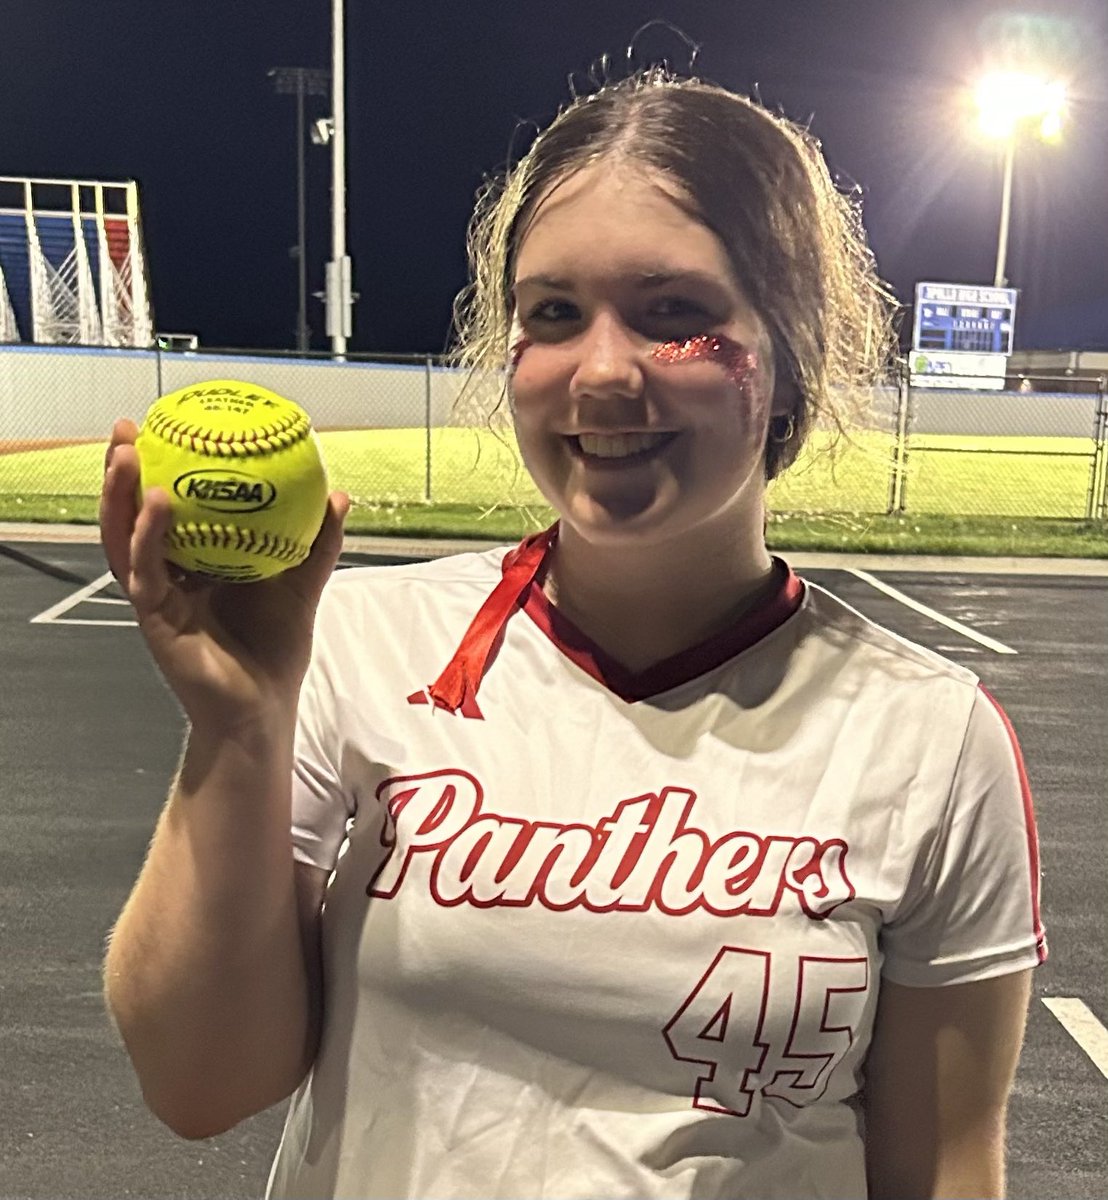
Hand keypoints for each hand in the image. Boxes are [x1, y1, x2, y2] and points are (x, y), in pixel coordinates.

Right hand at [99, 419, 349, 732]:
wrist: (264, 706)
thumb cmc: (276, 648)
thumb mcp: (302, 584)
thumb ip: (318, 542)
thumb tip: (339, 494)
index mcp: (197, 561)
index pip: (171, 506)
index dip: (164, 468)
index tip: (169, 425)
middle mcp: (168, 573)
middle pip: (133, 513)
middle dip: (124, 470)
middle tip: (129, 427)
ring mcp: (156, 595)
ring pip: (123, 536)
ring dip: (119, 493)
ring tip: (127, 453)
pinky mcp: (154, 616)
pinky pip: (145, 569)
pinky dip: (148, 534)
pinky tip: (157, 502)